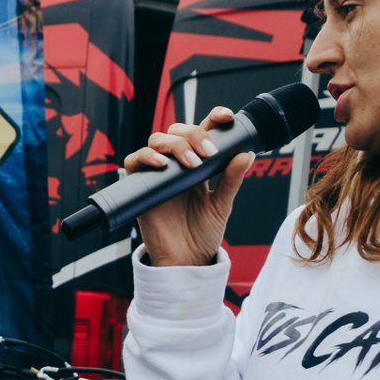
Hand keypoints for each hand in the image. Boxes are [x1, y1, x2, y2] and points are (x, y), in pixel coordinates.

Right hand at [125, 108, 251, 266]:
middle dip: (193, 134)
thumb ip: (231, 180)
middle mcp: (176, 165)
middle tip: (208, 153)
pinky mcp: (141, 186)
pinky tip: (162, 164)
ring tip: (191, 163)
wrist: (186, 261)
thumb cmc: (202, 234)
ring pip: (157, 140)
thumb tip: (246, 154)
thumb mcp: (222, 205)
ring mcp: (158, 174)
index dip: (212, 118)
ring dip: (175, 145)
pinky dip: (146, 157)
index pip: (202, 132)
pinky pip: (134, 161)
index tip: (226, 117)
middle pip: (178, 130)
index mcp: (198, 165)